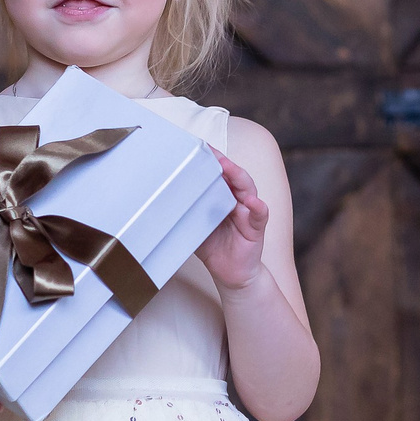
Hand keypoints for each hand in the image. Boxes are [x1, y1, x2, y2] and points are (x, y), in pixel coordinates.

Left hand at [194, 146, 269, 291]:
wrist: (229, 273)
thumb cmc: (213, 247)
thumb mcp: (194, 227)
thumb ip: (185, 213)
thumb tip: (160, 202)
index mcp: (223, 197)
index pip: (219, 174)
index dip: (211, 161)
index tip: (198, 147)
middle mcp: (237, 200)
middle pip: (233, 176)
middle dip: (223, 163)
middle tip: (211, 152)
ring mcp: (248, 212)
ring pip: (247, 189)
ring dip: (238, 177)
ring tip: (228, 167)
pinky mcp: (256, 228)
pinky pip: (259, 215)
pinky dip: (257, 207)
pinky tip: (252, 202)